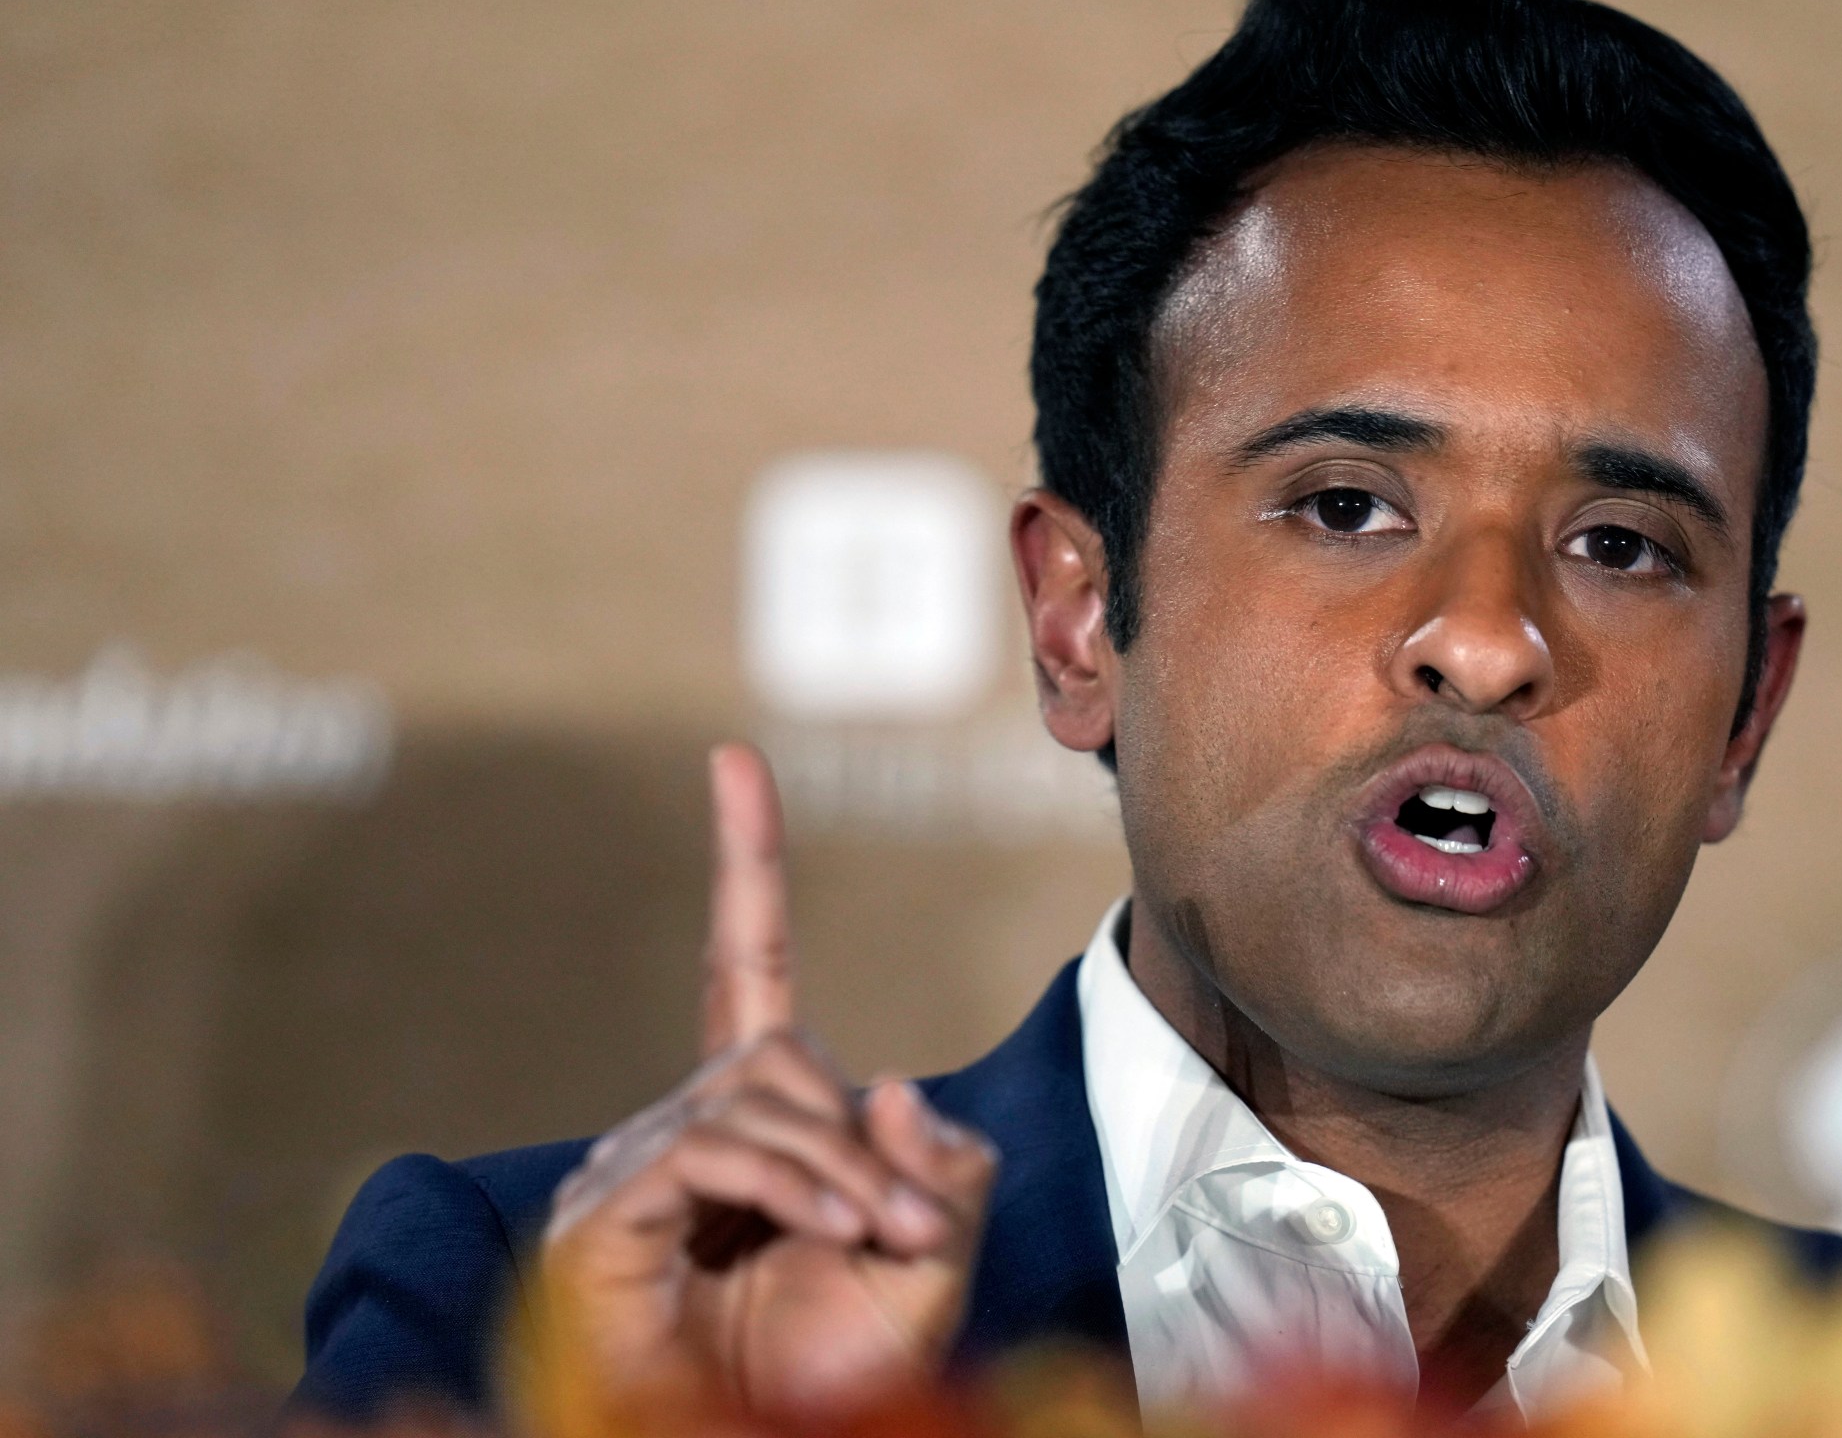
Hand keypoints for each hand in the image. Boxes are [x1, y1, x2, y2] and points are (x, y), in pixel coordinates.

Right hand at [539, 744, 996, 1423]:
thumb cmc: (833, 1376)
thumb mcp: (933, 1262)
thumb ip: (946, 1172)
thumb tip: (889, 1090)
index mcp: (759, 1122)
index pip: (747, 966)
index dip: (747, 866)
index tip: (734, 763)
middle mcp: (683, 1130)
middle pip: (778, 1059)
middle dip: (862, 1138)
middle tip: (918, 1228)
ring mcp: (631, 1174)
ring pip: (751, 1104)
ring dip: (840, 1172)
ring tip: (887, 1242)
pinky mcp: (597, 1220)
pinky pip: (708, 1153)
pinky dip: (787, 1184)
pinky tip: (830, 1230)